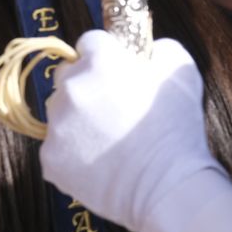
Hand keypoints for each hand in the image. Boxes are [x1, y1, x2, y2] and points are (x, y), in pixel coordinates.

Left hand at [38, 31, 220, 230]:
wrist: (168, 188)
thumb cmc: (177, 130)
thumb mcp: (181, 74)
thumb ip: (158, 50)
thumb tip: (148, 49)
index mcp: (98, 61)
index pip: (91, 43)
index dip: (107, 57)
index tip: (118, 72)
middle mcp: (69, 87)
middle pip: (68, 76)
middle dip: (86, 86)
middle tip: (113, 110)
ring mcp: (56, 124)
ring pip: (60, 113)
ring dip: (77, 120)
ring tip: (110, 141)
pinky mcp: (50, 157)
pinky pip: (57, 148)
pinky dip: (73, 154)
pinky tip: (100, 163)